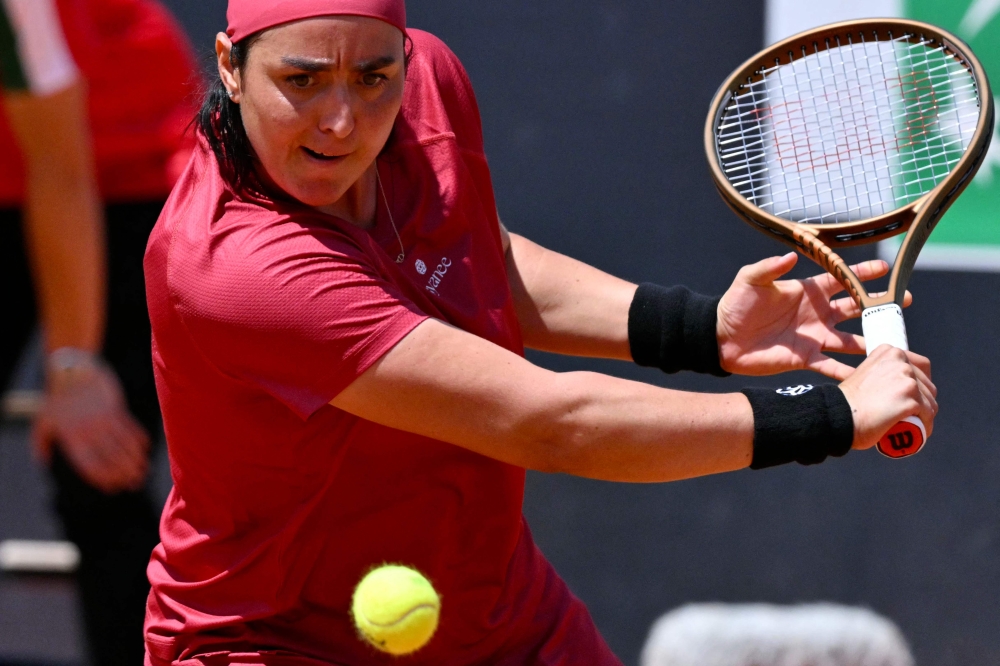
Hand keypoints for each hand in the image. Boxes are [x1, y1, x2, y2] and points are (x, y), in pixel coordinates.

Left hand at [33, 359, 149, 492]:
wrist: (73, 370)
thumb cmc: (57, 397)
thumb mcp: (43, 421)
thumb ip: (41, 444)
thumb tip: (43, 462)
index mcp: (72, 437)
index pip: (89, 464)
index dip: (102, 478)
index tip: (113, 488)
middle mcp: (89, 430)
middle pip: (111, 457)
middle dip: (124, 473)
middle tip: (134, 484)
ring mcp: (104, 419)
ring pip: (124, 445)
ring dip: (135, 460)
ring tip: (142, 471)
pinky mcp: (116, 408)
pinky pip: (131, 427)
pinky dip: (139, 439)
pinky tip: (144, 449)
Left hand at [716, 253, 908, 379]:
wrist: (721, 338)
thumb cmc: (734, 305)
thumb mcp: (750, 280)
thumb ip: (770, 267)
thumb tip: (791, 256)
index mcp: (807, 291)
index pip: (841, 280)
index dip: (861, 274)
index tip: (885, 270)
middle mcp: (817, 313)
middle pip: (855, 308)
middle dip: (879, 305)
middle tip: (903, 302)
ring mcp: (814, 337)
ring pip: (851, 339)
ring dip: (872, 341)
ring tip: (896, 343)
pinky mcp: (806, 358)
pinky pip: (833, 365)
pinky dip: (850, 371)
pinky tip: (870, 376)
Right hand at [839, 345, 936, 449]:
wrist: (837, 416)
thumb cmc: (846, 402)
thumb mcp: (864, 374)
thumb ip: (880, 373)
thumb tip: (892, 385)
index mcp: (889, 352)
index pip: (920, 366)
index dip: (920, 383)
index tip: (913, 396)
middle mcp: (900, 361)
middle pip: (927, 385)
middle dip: (924, 401)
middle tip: (912, 415)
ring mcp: (907, 380)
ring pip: (930, 402)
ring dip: (925, 415)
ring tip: (913, 425)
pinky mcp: (911, 400)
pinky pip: (928, 416)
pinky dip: (926, 426)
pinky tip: (919, 432)